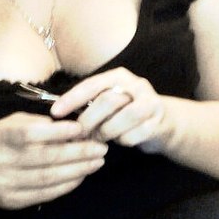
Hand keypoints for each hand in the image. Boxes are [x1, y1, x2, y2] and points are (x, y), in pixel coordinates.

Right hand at [0, 112, 107, 209]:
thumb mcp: (8, 124)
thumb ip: (36, 123)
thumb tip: (71, 127)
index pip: (32, 134)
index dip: (59, 132)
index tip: (82, 129)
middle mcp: (0, 161)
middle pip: (46, 158)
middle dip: (78, 153)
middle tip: (101, 148)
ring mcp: (5, 183)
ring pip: (49, 178)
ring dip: (78, 171)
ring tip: (97, 162)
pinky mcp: (12, 201)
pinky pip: (45, 194)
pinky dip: (67, 186)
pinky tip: (81, 177)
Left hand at [51, 69, 167, 152]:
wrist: (164, 122)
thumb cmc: (126, 113)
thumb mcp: (108, 103)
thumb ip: (89, 104)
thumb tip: (59, 117)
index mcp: (118, 76)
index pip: (91, 85)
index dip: (72, 99)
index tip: (55, 112)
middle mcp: (136, 85)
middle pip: (107, 101)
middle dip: (89, 120)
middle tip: (78, 135)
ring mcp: (150, 102)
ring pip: (124, 117)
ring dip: (107, 132)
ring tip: (99, 138)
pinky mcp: (158, 122)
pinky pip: (135, 135)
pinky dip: (123, 141)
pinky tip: (121, 140)